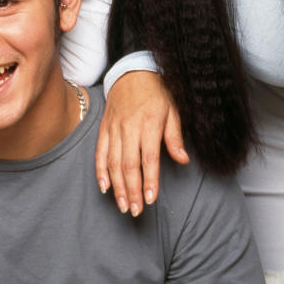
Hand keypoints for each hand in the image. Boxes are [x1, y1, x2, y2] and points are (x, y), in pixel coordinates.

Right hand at [94, 70, 187, 215]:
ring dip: (117, 186)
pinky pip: (99, 151)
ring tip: (122, 205)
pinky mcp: (104, 128)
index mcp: (148, 123)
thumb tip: (183, 160)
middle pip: (128, 164)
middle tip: (134, 211)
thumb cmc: (158, 93)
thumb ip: (175, 137)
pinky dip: (100, 170)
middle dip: (131, 190)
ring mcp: (114, 128)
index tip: (150, 199)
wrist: (133, 72)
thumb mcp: (173, 111)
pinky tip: (104, 186)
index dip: (149, 180)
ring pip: (112, 161)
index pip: (148, 158)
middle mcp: (128, 127)